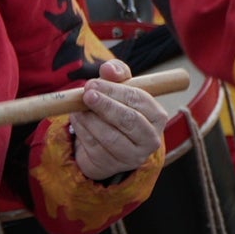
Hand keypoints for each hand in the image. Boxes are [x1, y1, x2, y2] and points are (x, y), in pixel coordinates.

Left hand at [70, 58, 167, 180]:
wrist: (107, 144)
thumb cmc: (118, 110)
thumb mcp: (120, 89)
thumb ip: (117, 74)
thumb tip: (108, 68)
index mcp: (157, 116)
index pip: (139, 100)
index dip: (115, 90)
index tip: (94, 83)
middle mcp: (150, 139)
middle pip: (129, 120)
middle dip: (105, 105)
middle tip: (86, 94)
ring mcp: (132, 156)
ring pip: (110, 137)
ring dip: (90, 120)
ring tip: (78, 108)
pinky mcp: (112, 165)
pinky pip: (95, 146)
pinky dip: (82, 131)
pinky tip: (77, 119)